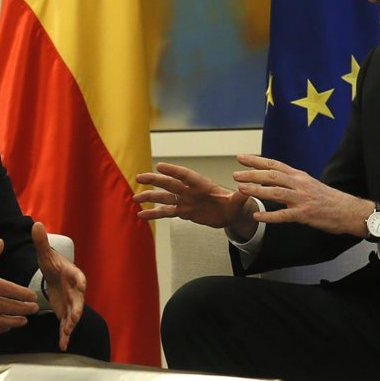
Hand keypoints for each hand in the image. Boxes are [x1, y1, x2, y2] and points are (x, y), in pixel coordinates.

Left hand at [32, 221, 84, 350]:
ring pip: (73, 315)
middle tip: (75, 317)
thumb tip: (36, 224)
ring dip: (70, 325)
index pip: (79, 277)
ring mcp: (72, 303)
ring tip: (66, 334)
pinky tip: (62, 345)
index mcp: (73, 274)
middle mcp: (76, 290)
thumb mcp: (45, 254)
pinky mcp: (65, 312)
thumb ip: (41, 241)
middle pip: (79, 300)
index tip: (82, 286)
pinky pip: (66, 325)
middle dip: (77, 309)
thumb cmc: (52, 263)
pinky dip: (65, 335)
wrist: (54, 274)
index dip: (81, 282)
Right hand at [135, 161, 257, 238]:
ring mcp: (185, 200)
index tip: (160, 165)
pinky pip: (166, 212)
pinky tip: (141, 215)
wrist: (230, 214)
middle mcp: (190, 191)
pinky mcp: (183, 211)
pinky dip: (154, 214)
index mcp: (202, 185)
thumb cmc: (234, 205)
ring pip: (164, 198)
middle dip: (155, 180)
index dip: (173, 170)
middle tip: (139, 177)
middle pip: (170, 184)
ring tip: (135, 198)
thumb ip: (240, 197)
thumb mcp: (238, 202)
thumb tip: (245, 190)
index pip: (186, 176)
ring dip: (150, 197)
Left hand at [232, 153, 371, 236]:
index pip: (275, 164)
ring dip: (257, 190)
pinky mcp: (305, 214)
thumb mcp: (309, 184)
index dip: (256, 160)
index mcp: (299, 176)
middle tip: (236, 174)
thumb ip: (290, 181)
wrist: (349, 211)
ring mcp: (302, 199)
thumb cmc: (328, 199)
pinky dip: (269, 216)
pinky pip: (284, 215)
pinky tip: (257, 216)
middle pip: (272, 175)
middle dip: (252, 174)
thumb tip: (270, 179)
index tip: (241, 158)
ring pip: (276, 192)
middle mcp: (300, 184)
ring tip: (241, 189)